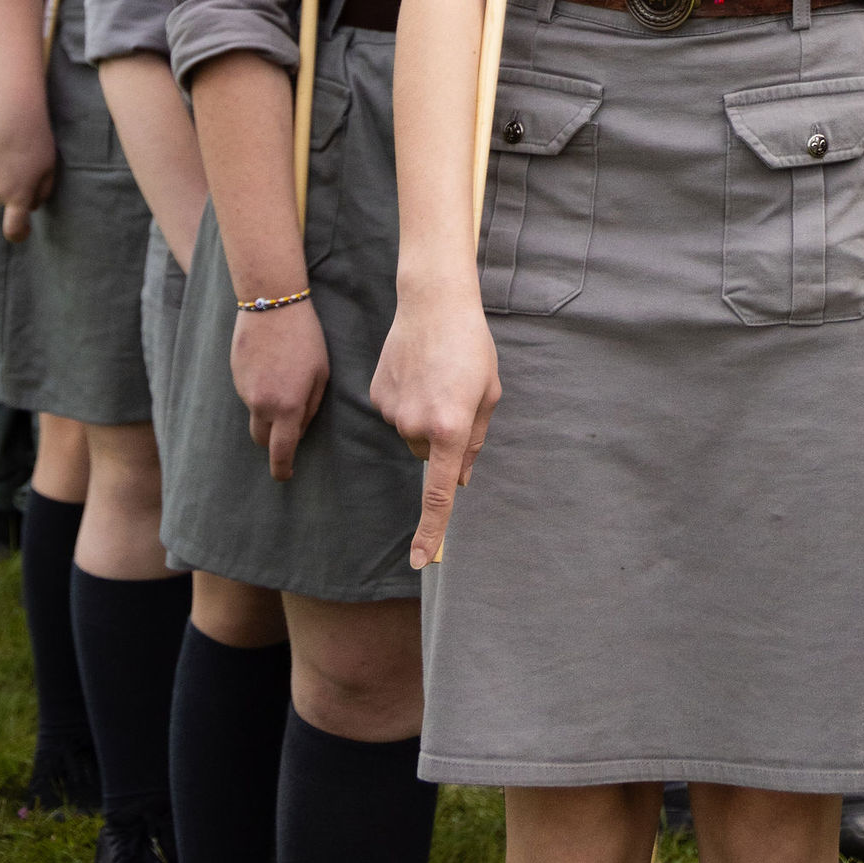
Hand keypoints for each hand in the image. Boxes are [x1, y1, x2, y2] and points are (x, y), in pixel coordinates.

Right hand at [0, 95, 58, 238]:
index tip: (24, 232)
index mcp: (18, 196)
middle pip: (9, 199)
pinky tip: (4, 142)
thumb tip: (33, 204)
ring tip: (18, 149)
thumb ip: (42, 190)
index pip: (14, 227)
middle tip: (32, 164)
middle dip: (19, 189)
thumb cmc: (38, 139)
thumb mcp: (50, 166)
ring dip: (7, 173)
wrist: (13, 112)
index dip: (19, 234)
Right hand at [231, 298, 330, 479]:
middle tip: (289, 427)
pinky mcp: (234, 378)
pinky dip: (259, 389)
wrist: (271, 305)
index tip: (285, 476)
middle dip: (273, 440)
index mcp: (288, 407)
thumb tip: (299, 428)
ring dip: (267, 410)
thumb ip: (311, 406)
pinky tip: (271, 364)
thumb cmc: (305, 338)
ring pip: (255, 414)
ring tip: (285, 377)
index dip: (282, 469)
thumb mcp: (321, 372)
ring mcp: (244, 392)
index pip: (281, 451)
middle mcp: (262, 405)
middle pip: (262, 439)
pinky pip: (248, 394)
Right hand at [369, 281, 500, 569]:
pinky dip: (406, 399)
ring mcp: (391, 412)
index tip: (420, 560)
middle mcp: (415, 426)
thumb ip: (475, 440)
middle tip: (454, 394)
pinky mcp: (375, 396)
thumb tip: (461, 478)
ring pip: (410, 434)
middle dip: (441, 436)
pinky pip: (394, 414)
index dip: (431, 529)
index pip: (440, 493)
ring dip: (423, 416)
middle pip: (429, 455)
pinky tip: (415, 369)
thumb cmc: (471, 346)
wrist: (433, 303)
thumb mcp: (488, 393)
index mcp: (450, 428)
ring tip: (435, 375)